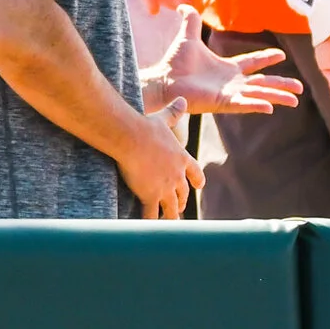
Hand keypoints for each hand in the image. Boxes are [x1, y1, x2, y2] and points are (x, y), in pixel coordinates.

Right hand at [120, 98, 201, 218]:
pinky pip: (152, 215)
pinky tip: (149, 230)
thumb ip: (174, 112)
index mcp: (182, 158)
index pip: (195, 172)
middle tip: (179, 208)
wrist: (131, 137)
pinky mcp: (150, 196)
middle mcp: (177, 176)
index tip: (198, 186)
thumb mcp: (163, 119)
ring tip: (169, 224)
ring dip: (171, 217)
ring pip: (171, 208)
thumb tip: (182, 98)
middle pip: (183, 193)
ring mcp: (165, 188)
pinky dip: (151, 223)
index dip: (197, 180)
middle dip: (182, 201)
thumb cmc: (144, 126)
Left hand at [146, 8, 301, 114]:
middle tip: (300, 88)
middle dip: (282, 85)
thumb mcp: (188, 36)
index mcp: (227, 68)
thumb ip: (191, 21)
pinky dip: (256, 105)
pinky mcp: (223, 103)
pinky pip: (244, 104)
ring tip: (295, 101)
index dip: (267, 59)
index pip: (253, 63)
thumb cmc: (175, 63)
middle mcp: (232, 82)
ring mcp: (229, 94)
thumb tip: (183, 5)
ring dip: (277, 97)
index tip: (282, 55)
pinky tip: (271, 108)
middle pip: (263, 82)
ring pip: (259, 94)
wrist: (164, 79)